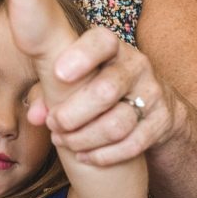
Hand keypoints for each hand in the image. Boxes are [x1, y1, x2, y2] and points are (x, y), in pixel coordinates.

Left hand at [45, 27, 177, 165]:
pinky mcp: (161, 121)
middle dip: (73, 113)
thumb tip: (34, 116)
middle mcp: (136, 65)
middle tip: (54, 124)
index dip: (81, 56)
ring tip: (65, 141)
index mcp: (112, 47)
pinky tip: (85, 156)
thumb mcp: (77, 79)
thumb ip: (49, 91)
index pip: (101, 41)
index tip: (58, 74)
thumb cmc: (100, 84)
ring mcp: (152, 93)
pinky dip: (104, 155)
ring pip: (118, 123)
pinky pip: (133, 143)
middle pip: (106, 90)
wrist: (154, 103)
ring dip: (85, 138)